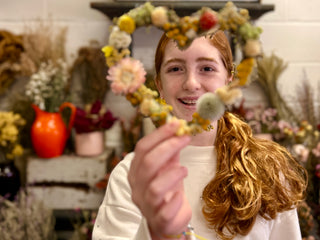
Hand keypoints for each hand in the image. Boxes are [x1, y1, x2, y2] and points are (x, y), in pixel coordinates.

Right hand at [128, 120, 191, 238]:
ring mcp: (146, 204)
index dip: (159, 134)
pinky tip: (180, 195)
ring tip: (184, 169)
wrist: (166, 220)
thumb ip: (170, 151)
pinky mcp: (159, 220)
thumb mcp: (168, 166)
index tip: (176, 124)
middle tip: (185, 138)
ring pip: (155, 187)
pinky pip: (165, 211)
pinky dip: (176, 200)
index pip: (142, 148)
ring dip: (173, 174)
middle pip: (147, 163)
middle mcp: (137, 186)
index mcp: (136, 170)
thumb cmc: (167, 189)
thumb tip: (179, 129)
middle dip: (168, 147)